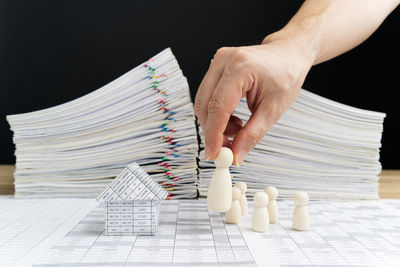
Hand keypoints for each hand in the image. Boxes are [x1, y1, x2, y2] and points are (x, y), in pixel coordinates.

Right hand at [194, 35, 313, 164]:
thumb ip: (252, 134)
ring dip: (215, 123)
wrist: (288, 54)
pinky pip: (207, 96)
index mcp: (241, 67)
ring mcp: (217, 62)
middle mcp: (224, 61)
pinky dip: (216, 114)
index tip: (214, 154)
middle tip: (228, 148)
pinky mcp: (215, 67)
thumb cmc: (286, 76)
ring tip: (238, 128)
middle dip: (213, 130)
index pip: (218, 106)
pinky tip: (233, 118)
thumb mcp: (274, 109)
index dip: (213, 134)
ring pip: (203, 102)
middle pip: (205, 105)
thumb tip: (235, 156)